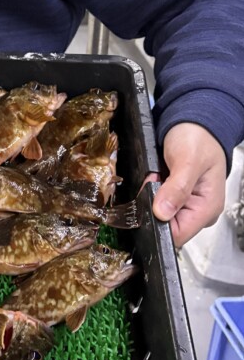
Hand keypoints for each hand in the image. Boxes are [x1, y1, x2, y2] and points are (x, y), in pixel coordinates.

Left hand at [151, 122, 226, 247]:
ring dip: (151, 195)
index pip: (177, 235)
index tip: (152, 197)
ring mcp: (186, 204)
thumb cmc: (198, 138)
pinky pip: (156, 201)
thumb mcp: (188, 160)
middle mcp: (198, 211)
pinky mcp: (176, 197)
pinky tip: (157, 176)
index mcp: (207, 208)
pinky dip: (151, 189)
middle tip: (156, 179)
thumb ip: (176, 188)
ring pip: (158, 213)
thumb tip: (162, 213)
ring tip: (158, 175)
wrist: (194, 123)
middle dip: (153, 204)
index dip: (157, 221)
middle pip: (165, 225)